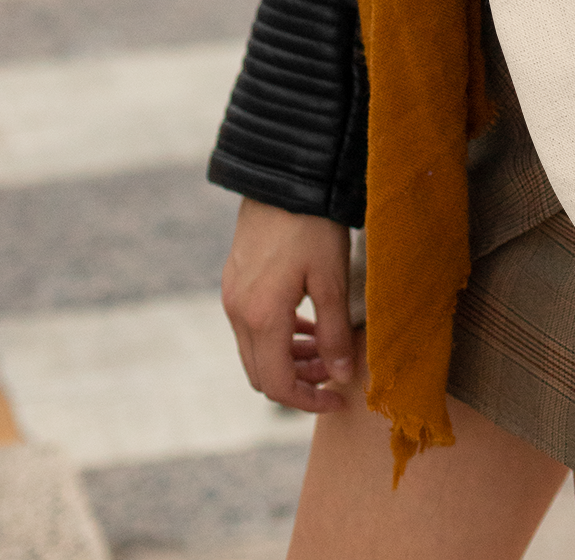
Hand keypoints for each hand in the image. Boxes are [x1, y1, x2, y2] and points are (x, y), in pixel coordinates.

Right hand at [221, 198, 354, 412]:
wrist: (283, 175)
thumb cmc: (313, 224)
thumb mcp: (332, 278)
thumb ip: (336, 332)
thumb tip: (343, 376)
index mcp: (261, 316)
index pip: (277, 384)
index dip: (308, 401)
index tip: (337, 399)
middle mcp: (238, 311)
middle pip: (262, 373)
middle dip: (299, 381)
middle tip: (335, 372)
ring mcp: (232, 295)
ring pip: (255, 350)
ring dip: (289, 358)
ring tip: (325, 349)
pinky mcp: (234, 280)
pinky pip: (252, 325)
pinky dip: (277, 336)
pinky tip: (306, 324)